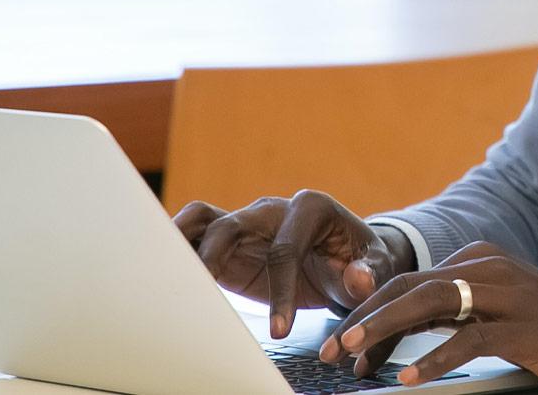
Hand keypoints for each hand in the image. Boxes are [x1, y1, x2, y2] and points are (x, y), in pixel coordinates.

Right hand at [172, 190, 415, 337]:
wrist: (351, 260)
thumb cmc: (363, 262)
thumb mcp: (376, 268)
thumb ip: (367, 274)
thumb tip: (357, 278)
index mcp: (311, 208)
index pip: (286, 248)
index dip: (282, 290)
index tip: (281, 329)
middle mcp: (274, 209)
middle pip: (233, 224)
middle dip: (215, 257)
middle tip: (200, 292)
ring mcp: (248, 223)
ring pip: (204, 219)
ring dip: (181, 240)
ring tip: (161, 268)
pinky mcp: (230, 243)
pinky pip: (196, 236)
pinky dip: (177, 248)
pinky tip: (162, 271)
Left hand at [318, 242, 537, 394]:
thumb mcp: (499, 313)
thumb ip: (455, 314)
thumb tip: (397, 335)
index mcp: (481, 260)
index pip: (410, 279)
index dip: (370, 308)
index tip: (342, 341)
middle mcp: (490, 268)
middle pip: (411, 286)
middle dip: (364, 316)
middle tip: (330, 348)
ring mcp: (508, 295)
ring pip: (430, 303)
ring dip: (384, 330)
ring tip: (353, 354)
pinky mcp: (524, 328)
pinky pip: (468, 339)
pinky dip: (433, 358)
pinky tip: (408, 375)